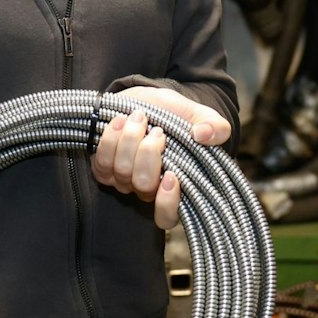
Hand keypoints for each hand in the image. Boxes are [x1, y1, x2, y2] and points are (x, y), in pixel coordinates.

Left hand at [91, 85, 232, 229]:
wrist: (147, 100)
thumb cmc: (176, 114)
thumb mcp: (200, 117)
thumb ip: (215, 127)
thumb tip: (204, 135)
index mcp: (174, 187)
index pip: (167, 217)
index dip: (167, 203)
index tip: (172, 175)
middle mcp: (147, 189)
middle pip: (143, 186)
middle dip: (148, 154)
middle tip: (157, 131)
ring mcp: (124, 179)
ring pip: (121, 172)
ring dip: (129, 141)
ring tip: (140, 117)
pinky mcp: (104, 166)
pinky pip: (102, 161)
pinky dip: (110, 139)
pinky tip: (121, 121)